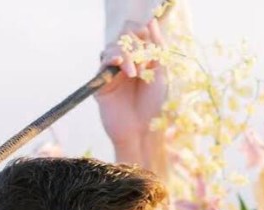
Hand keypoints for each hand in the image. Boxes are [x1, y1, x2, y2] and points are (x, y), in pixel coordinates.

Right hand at [96, 18, 167, 155]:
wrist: (143, 133)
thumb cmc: (155, 108)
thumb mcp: (162, 74)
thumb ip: (157, 48)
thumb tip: (152, 22)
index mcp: (141, 61)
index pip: (137, 35)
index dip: (142, 35)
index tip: (150, 47)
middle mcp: (126, 65)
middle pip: (123, 38)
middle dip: (135, 45)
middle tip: (144, 63)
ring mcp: (113, 74)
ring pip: (112, 47)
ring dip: (125, 53)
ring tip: (135, 73)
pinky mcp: (101, 83)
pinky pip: (102, 61)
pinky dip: (112, 58)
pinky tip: (122, 65)